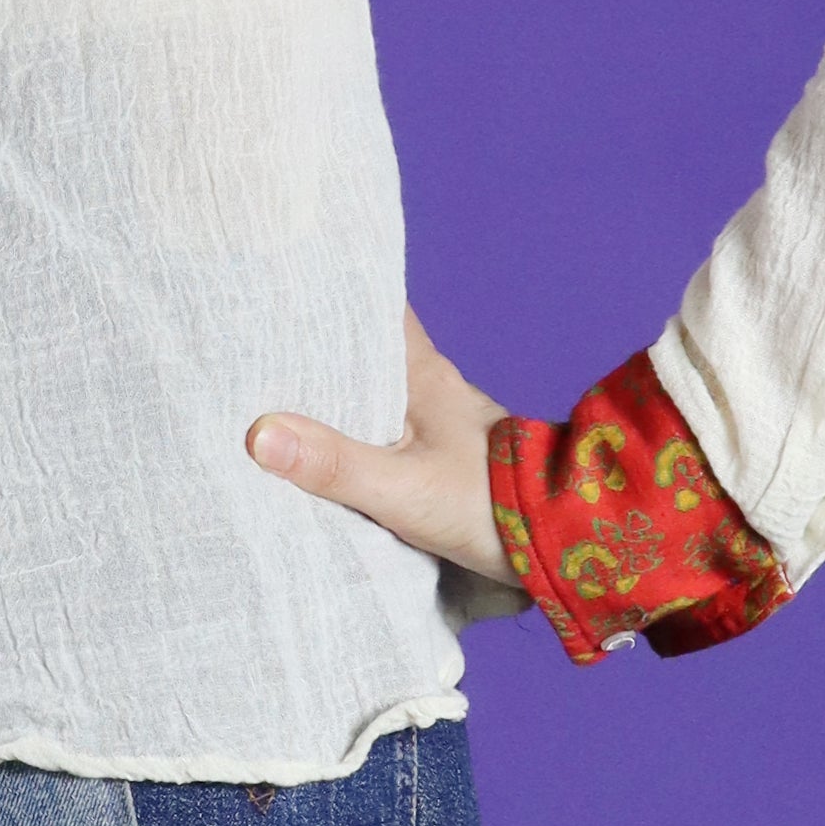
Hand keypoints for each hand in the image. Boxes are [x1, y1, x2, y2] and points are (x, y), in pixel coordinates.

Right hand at [243, 305, 519, 585]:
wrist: (567, 542)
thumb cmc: (492, 505)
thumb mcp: (403, 488)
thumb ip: (334, 464)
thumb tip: (257, 436)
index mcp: (423, 373)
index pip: (374, 307)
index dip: (331, 290)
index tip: (284, 282)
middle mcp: (432, 386)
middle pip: (365, 349)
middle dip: (318, 347)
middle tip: (257, 344)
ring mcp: (441, 422)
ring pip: (376, 392)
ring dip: (335, 393)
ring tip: (273, 396)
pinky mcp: (443, 459)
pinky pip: (387, 430)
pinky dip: (355, 431)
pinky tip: (323, 450)